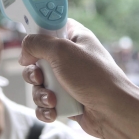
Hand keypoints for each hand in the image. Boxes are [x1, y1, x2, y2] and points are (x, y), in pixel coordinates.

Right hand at [20, 18, 138, 138]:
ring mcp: (68, 79)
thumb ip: (37, 44)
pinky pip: (45, 102)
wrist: (113, 111)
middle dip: (34, 73)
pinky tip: (54, 111)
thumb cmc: (93, 76)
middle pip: (37, 59)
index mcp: (74, 38)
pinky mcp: (66, 100)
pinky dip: (46, 108)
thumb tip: (24, 53)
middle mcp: (70, 57)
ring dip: (40, 94)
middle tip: (41, 77)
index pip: (50, 26)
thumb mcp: (62, 51)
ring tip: (53, 100)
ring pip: (39, 84)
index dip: (37, 34)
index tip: (30, 45)